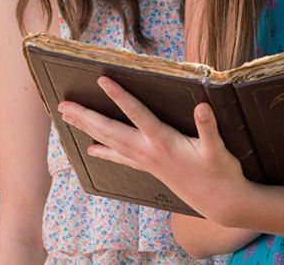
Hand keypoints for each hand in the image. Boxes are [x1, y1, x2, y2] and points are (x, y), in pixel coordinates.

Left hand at [57, 76, 253, 223]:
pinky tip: (91, 149)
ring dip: (88, 129)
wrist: (219, 201)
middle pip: (111, 130)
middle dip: (87, 117)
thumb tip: (202, 107)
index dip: (120, 96)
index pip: (137, 114)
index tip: (102, 80)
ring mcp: (147, 162)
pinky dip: (104, 151)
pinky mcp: (149, 169)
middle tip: (63, 106)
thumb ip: (208, 127)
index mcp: (163, 141)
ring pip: (110, 143)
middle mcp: (149, 152)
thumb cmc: (220, 172)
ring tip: (68, 119)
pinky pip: (120, 157)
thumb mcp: (218, 149)